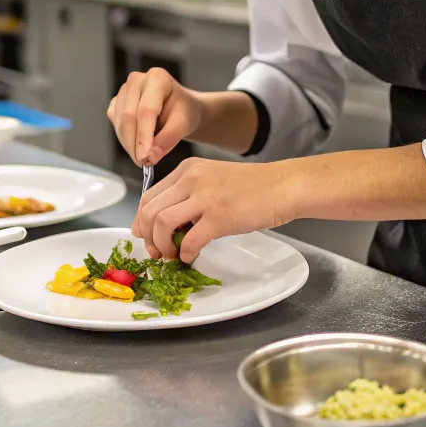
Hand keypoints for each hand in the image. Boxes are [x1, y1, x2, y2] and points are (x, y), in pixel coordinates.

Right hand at [107, 68, 202, 166]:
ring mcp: (124, 90)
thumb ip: (168, 139)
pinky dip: (125, 139)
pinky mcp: (116, 102)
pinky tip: (137, 146)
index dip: (144, 136)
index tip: (145, 158)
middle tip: (144, 163)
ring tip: (144, 158)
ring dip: (129, 144)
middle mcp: (137, 80)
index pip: (147, 110)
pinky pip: (115, 124)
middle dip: (134, 144)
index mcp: (158, 78)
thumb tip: (150, 156)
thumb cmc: (183, 112)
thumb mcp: (184, 124)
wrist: (179, 108)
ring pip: (120, 122)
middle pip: (129, 116)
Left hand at [132, 157, 299, 262]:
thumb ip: (187, 195)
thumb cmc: (252, 186)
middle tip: (157, 252)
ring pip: (162, 224)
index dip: (142, 221)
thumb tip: (166, 225)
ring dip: (163, 246)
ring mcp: (205, 197)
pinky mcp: (220, 217)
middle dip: (148, 237)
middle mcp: (191, 179)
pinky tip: (192, 257)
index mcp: (187, 169)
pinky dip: (186, 254)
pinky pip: (190, 240)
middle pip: (150, 210)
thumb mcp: (212, 179)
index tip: (145, 236)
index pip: (148, 195)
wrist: (283, 186)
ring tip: (173, 255)